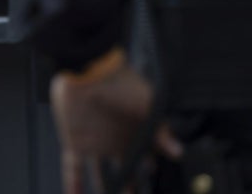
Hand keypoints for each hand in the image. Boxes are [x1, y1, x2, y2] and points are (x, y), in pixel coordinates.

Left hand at [50, 58, 182, 193]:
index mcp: (133, 132)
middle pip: (123, 172)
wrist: (89, 69)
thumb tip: (178, 150)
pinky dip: (73, 184)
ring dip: (104, 190)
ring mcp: (95, 142)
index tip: (152, 186)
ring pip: (100, 175)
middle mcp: (115, 140)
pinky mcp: (76, 141)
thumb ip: (162, 130)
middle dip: (128, 188)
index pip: (143, 161)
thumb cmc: (120, 80)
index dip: (147, 175)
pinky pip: (73, 168)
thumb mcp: (148, 104)